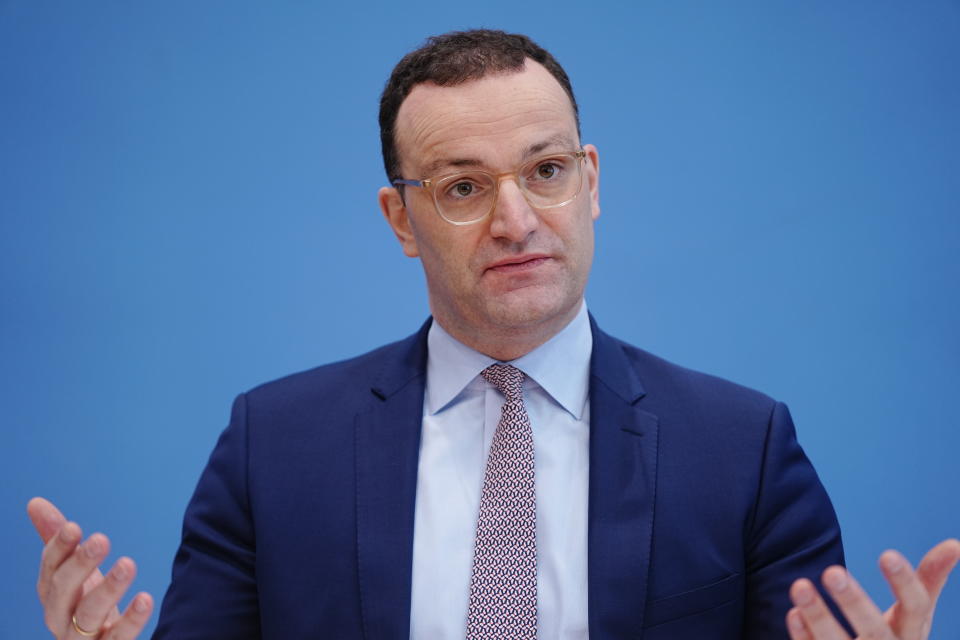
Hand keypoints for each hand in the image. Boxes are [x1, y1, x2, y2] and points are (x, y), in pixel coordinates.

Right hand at [27, 497, 153, 638]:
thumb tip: (35, 502)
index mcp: (53, 594)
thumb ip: (58, 541)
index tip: (74, 526)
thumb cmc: (84, 603)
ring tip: (128, 564)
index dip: (58, 549)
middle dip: (80, 565)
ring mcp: (82, 638)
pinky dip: (131, 621)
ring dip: (108, 589)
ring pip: (88, 615)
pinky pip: (117, 639)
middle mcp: (61, 617)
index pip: (50, 570)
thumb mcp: (73, 572)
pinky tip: (145, 599)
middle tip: (102, 539)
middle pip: (63, 592)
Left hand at [786, 538, 959, 639]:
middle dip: (854, 602)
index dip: (904, 583)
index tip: (888, 554)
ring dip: (819, 616)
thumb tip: (954, 544)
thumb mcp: (915, 615)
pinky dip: (804, 636)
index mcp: (911, 633)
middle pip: (873, 630)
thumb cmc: (898, 638)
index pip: (915, 608)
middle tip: (832, 571)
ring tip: (800, 585)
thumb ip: (929, 580)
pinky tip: (794, 613)